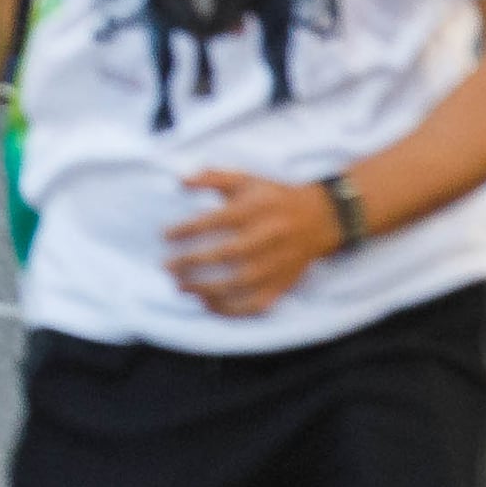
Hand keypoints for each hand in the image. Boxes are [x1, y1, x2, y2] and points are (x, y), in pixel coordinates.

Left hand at [164, 171, 344, 318]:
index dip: (188, 229)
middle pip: (228, 254)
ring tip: (181, 287)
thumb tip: (179, 180)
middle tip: (167, 266)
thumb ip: (212, 178)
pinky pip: (258, 303)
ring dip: (208, 289)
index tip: (165, 236)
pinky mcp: (284, 283)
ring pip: (241, 283)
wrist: (321, 219)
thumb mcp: (245, 180)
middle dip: (193, 262)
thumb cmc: (273, 197)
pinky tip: (209, 305)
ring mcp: (277, 264)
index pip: (216, 221)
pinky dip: (232, 309)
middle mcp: (268, 237)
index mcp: (256, 210)